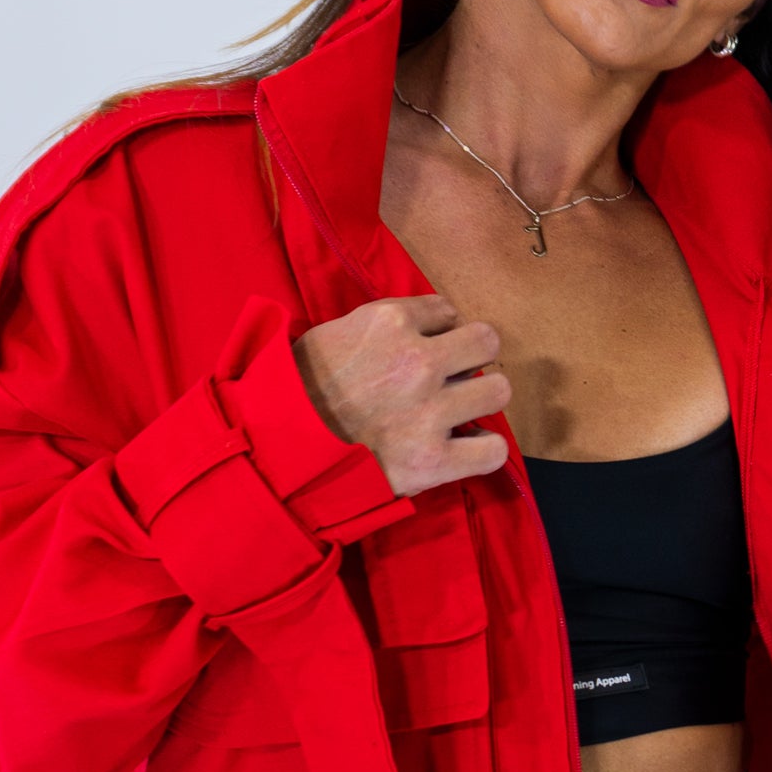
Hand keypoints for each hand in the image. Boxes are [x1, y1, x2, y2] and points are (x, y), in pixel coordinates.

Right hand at [292, 293, 510, 494]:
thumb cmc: (296, 388)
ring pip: (497, 390)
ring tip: (461, 412)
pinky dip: (484, 449)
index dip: (440, 333)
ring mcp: (430, 412)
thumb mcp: (334, 333)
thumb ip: (382, 327)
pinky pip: (492, 450)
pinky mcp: (433, 459)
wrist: (274, 448)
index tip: (427, 350)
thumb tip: (425, 327)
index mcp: (391, 321)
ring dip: (482, 400)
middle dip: (472, 358)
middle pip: (486, 342)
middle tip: (454, 378)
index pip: (447, 311)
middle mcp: (419, 360)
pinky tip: (468, 447)